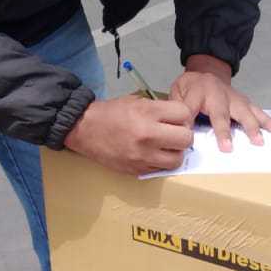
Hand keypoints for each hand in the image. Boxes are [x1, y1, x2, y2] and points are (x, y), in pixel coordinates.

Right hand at [65, 96, 194, 175]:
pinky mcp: (137, 169)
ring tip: (165, 147)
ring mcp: (143, 155)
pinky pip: (161, 169)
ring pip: (177, 159)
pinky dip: (161, 163)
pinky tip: (153, 154)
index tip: (177, 120)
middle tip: (174, 135)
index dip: (184, 117)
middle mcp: (148, 135)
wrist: (85, 129)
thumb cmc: (111, 113)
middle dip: (183, 136)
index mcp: (148, 112)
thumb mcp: (136, 101)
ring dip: (175, 153)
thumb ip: (159, 109)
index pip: (184, 115)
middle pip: (186, 139)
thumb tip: (179, 119)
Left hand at [170, 55, 270, 152]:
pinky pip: (257, 110)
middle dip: (225, 130)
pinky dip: (267, 120)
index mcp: (197, 91)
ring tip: (260, 141)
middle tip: (228, 147)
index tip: (188, 137)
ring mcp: (234, 97)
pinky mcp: (244, 101)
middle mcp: (218, 93)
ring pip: (244, 111)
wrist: (207, 70)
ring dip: (252, 126)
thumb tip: (179, 130)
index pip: (191, 108)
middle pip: (222, 112)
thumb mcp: (176, 93)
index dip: (189, 122)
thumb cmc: (190, 87)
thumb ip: (178, 109)